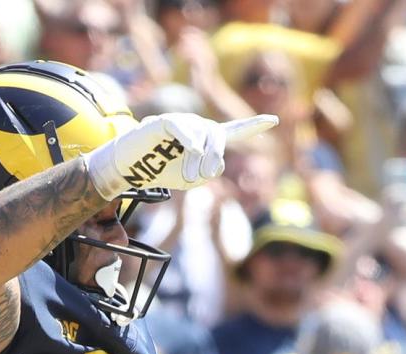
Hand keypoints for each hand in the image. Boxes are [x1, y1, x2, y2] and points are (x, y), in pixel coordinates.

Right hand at [86, 112, 276, 200]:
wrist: (131, 167)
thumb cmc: (160, 172)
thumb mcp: (189, 180)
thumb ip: (206, 174)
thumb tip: (214, 163)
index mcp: (204, 141)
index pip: (232, 131)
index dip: (252, 127)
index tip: (274, 120)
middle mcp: (196, 127)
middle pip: (218, 135)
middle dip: (217, 157)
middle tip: (206, 174)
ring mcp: (181, 122)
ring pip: (202, 137)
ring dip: (198, 162)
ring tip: (188, 177)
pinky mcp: (165, 122)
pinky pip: (183, 128)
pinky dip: (190, 142)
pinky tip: (191, 152)